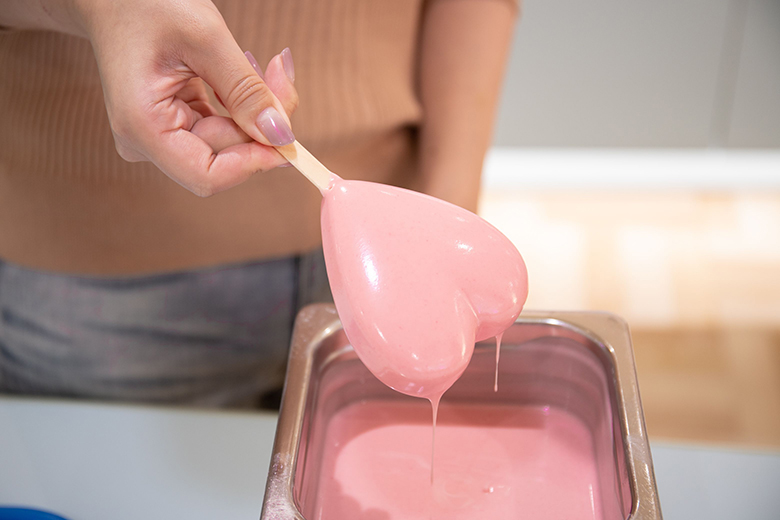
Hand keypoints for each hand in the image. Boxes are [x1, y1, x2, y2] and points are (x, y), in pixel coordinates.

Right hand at [76, 0, 297, 195]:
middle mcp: (148, 141)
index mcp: (143, 127)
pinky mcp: (176, 123)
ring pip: (231, 143)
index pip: (208, 176)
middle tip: (281, 71)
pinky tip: (250, 70)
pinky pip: (224, 127)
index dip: (253, 163)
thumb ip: (245, 91)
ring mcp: (161, 135)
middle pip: (226, 158)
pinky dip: (244, 104)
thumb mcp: (205, 38)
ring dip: (259, 110)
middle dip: (263, 123)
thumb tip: (281, 137)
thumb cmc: (145, 3)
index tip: (288, 138)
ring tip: (269, 65)